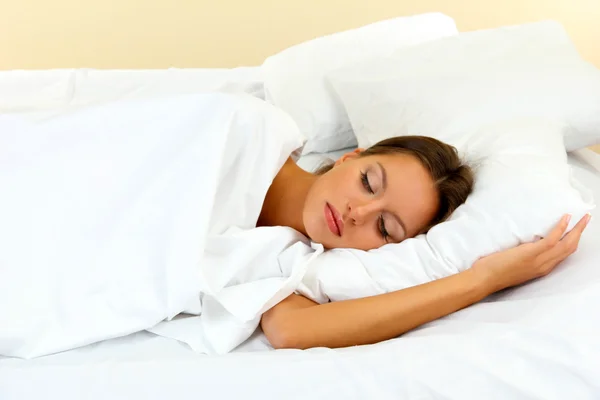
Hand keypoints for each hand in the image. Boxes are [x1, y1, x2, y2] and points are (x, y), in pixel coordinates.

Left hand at [472, 213, 591, 292]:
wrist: (484, 279)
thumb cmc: (493, 271)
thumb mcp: (514, 264)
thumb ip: (524, 256)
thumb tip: (525, 242)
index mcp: (541, 268)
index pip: (562, 255)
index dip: (572, 242)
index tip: (576, 231)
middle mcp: (544, 265)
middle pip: (569, 249)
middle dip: (580, 233)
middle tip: (586, 220)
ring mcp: (539, 260)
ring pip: (566, 244)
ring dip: (577, 229)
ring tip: (583, 217)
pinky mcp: (531, 253)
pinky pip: (552, 240)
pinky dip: (560, 228)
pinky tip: (565, 218)